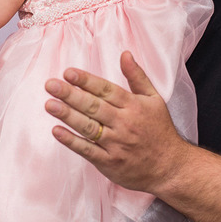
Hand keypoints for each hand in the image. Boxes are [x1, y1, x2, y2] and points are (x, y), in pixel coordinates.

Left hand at [45, 50, 191, 193]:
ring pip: (88, 127)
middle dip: (70, 95)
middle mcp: (124, 123)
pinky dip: (71, 141)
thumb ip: (137, 77)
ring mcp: (116, 144)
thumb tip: (125, 53)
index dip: (86, 81)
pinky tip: (57, 131)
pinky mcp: (109, 162)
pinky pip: (87, 150)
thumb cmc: (160, 131)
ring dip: (67, 115)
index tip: (68, 73)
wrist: (171, 167)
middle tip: (51, 85)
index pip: (106, 90)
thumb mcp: (154, 99)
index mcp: (133, 106)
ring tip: (49, 104)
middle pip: (94, 106)